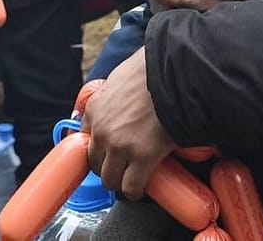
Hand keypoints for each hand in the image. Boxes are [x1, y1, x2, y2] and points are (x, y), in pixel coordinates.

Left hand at [83, 48, 176, 200]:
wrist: (176, 71)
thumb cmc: (153, 70)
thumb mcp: (121, 76)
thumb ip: (113, 93)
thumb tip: (118, 98)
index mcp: (95, 109)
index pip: (86, 140)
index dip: (100, 148)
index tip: (109, 152)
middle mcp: (102, 130)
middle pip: (95, 163)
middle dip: (109, 167)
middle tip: (123, 166)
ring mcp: (120, 146)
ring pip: (110, 179)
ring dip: (120, 181)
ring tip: (132, 178)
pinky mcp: (143, 156)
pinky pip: (131, 187)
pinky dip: (135, 191)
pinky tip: (140, 189)